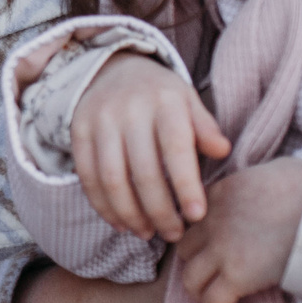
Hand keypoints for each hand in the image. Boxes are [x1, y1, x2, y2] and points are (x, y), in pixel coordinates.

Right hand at [72, 54, 230, 242]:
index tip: (196, 215)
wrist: (110, 68)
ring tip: (148, 233)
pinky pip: (88, 178)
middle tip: (174, 234)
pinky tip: (121, 223)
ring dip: (131, 216)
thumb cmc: (159, 95)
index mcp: (165, 101)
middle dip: (161, 212)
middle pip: (143, 172)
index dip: (186, 186)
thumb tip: (223, 151)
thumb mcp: (187, 100)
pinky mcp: (78, 133)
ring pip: (113, 181)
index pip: (176, 149)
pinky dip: (104, 208)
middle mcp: (129, 110)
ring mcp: (100, 122)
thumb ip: (204, 127)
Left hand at [178, 157, 301, 302]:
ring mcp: (222, 249)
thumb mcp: (275, 170)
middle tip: (215, 276)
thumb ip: (258, 180)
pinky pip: (213, 302)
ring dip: (202, 293)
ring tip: (220, 302)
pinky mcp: (237, 276)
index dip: (201, 236)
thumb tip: (267, 187)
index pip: (191, 218)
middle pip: (185, 249)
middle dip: (197, 263)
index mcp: (220, 193)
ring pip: (191, 280)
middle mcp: (212, 221)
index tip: (215, 249)